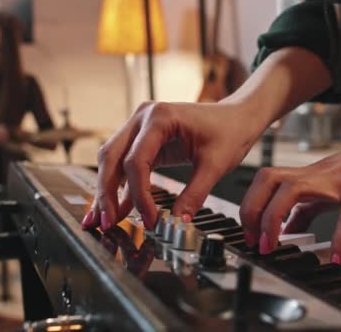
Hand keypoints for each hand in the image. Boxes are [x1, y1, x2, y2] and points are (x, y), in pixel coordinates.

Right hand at [82, 101, 263, 231]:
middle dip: (106, 192)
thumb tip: (177, 223)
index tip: (150, 219)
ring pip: (112, 159)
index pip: (136, 161)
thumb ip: (195, 194)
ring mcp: (140, 126)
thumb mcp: (215, 165)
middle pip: (112, 158)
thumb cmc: (230, 131)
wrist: (238, 117)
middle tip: (105, 222)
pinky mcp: (144, 139)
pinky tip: (118, 208)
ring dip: (107, 189)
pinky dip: (120, 186)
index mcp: (160, 117)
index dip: (139, 195)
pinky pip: (125, 163)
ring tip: (102, 219)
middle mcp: (143, 117)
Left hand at [239, 115, 340, 260]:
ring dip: (276, 219)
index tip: (249, 237)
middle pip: (268, 179)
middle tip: (255, 242)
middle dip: (253, 210)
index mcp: (309, 175)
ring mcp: (340, 176)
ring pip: (293, 189)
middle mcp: (318, 173)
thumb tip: (289, 228)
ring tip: (275, 248)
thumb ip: (309, 207)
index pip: (265, 184)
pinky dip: (340, 235)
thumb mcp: (333, 188)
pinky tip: (339, 257)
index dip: (251, 208)